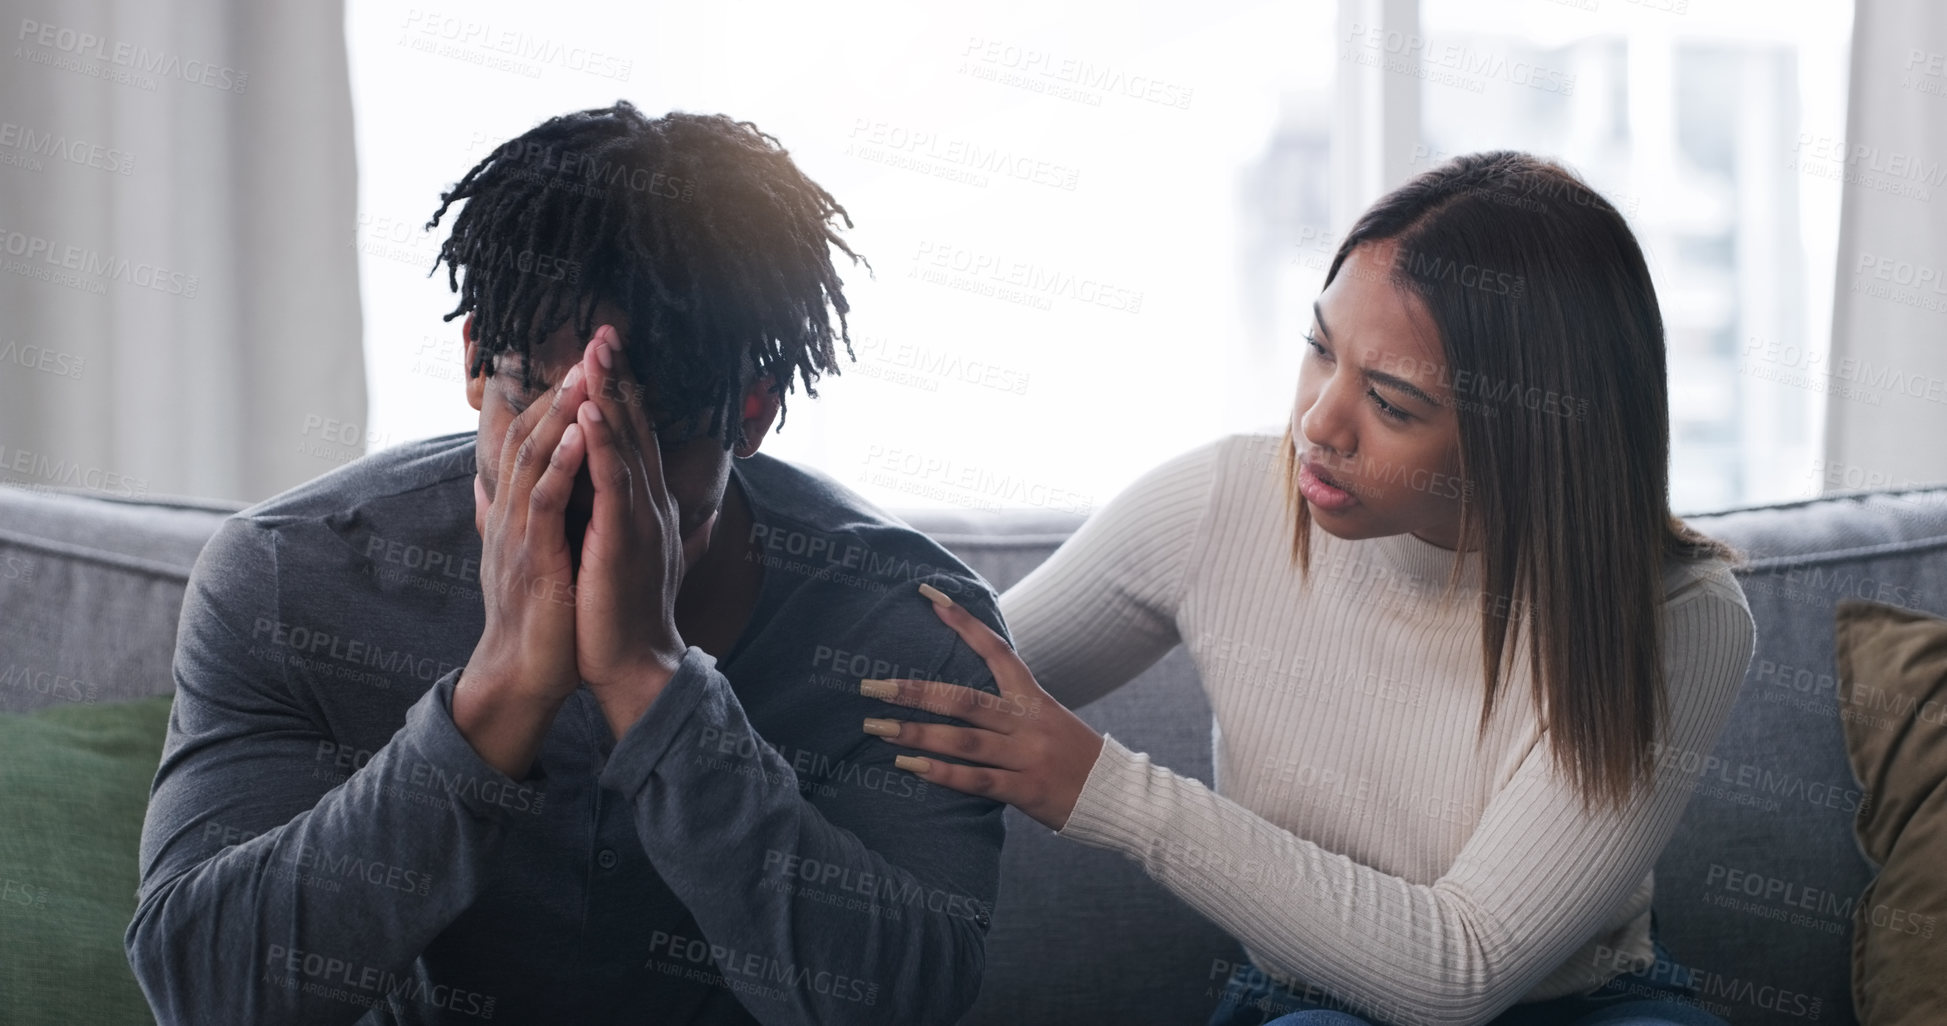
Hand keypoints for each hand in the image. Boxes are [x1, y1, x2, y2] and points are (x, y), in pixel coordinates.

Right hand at [455, 354, 590, 776]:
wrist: (526, 675)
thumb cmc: (542, 619)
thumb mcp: (538, 556)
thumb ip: (527, 518)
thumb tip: (498, 490)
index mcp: (523, 510)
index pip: (539, 440)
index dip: (562, 399)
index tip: (592, 362)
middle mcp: (515, 513)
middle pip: (534, 435)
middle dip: (563, 389)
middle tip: (592, 346)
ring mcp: (520, 533)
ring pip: (536, 458)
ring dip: (560, 413)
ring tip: (584, 373)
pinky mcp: (532, 558)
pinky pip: (545, 502)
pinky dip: (561, 465)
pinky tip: (579, 435)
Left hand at [572, 326, 690, 734]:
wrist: (633, 666)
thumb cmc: (622, 617)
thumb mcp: (623, 557)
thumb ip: (629, 524)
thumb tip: (656, 509)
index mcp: (646, 507)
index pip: (634, 438)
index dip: (622, 393)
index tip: (607, 354)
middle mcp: (652, 504)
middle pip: (636, 427)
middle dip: (619, 377)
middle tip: (606, 330)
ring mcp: (642, 518)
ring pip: (627, 443)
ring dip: (613, 393)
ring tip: (598, 351)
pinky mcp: (625, 537)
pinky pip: (614, 481)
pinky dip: (604, 442)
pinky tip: (593, 410)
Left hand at [860, 584, 1104, 830]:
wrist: (1120, 796)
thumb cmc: (1075, 757)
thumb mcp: (1048, 720)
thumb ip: (1011, 708)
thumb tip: (963, 697)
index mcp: (1034, 698)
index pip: (996, 650)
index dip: (963, 623)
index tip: (929, 597)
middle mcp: (1028, 721)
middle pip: (964, 699)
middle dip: (915, 691)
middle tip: (872, 686)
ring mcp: (1027, 756)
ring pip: (963, 739)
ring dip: (916, 733)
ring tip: (877, 728)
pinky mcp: (1026, 790)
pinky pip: (977, 780)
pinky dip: (941, 773)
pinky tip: (909, 766)